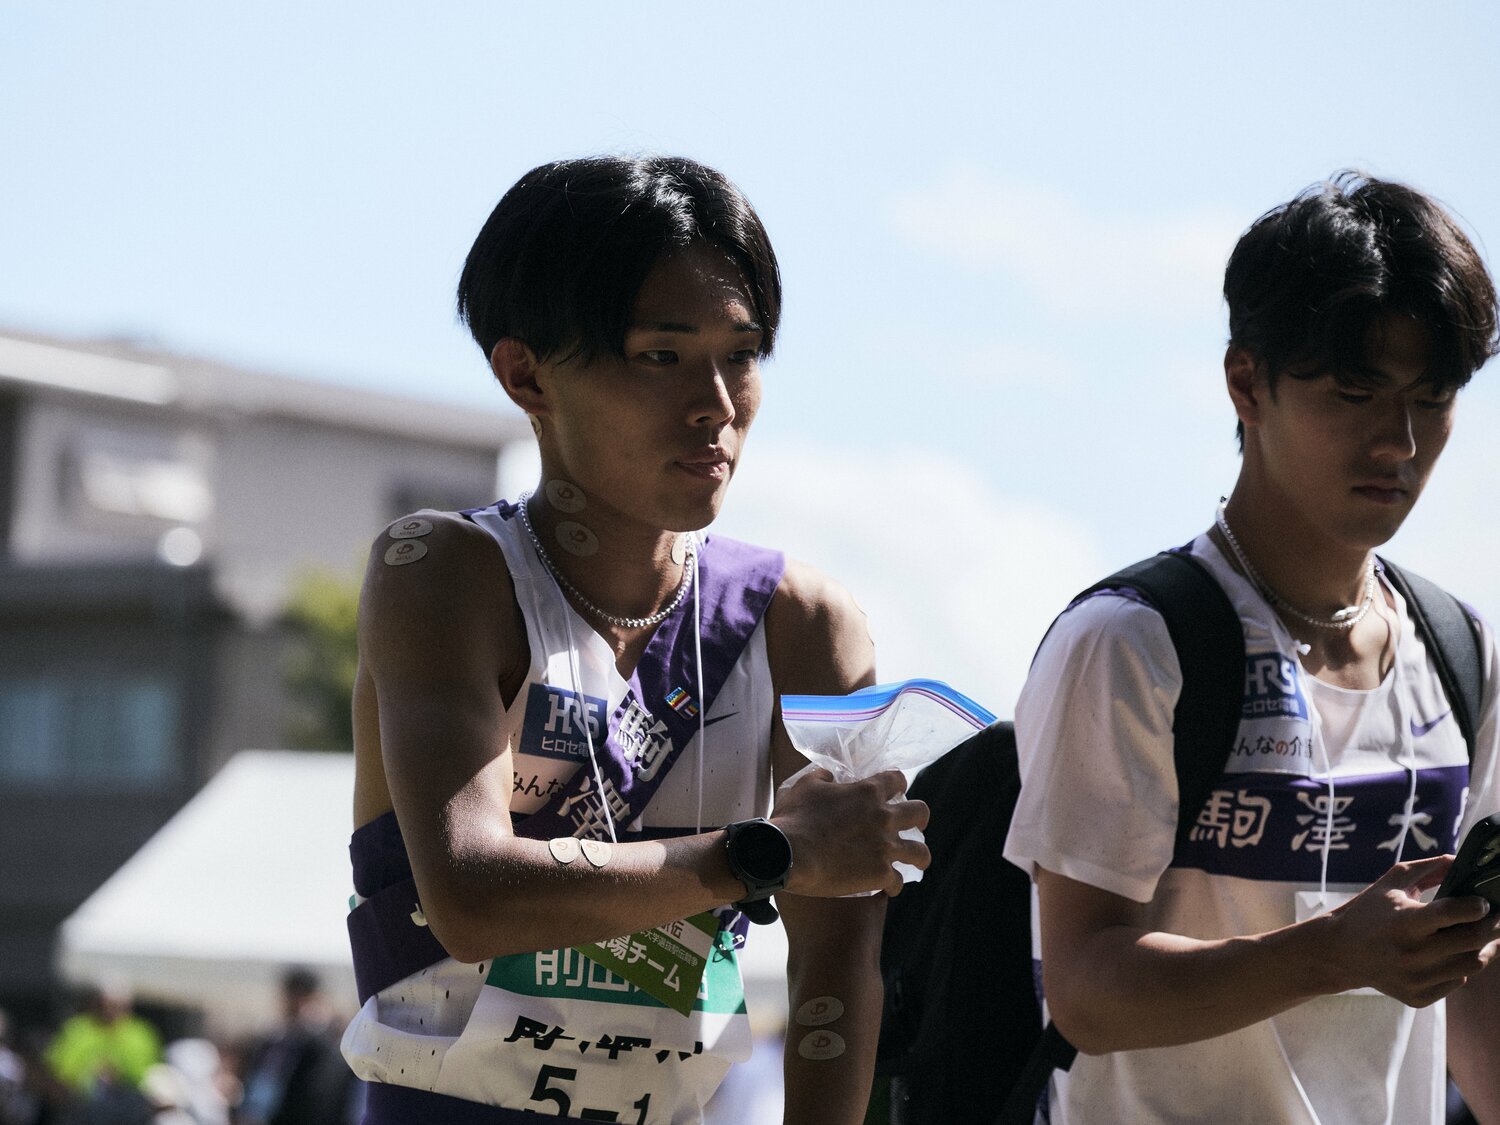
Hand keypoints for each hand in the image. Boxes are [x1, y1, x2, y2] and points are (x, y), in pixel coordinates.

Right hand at [770, 768, 929, 898]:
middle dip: (920, 818)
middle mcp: (884, 818)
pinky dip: (893, 884)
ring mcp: (885, 847)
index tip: (895, 790)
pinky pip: (898, 881)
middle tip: (916, 824)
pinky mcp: (880, 874)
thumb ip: (822, 777)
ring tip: (917, 861)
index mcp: (868, 792)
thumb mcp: (805, 786)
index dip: (898, 784)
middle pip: (920, 813)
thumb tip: (829, 776)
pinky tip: (888, 887)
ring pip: (920, 852)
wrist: (789, 853)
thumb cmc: (795, 817)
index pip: (896, 780)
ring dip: (919, 856)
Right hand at [1324, 855, 1499, 1006]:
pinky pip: (1458, 981)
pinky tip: (1454, 953)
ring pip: (1473, 963)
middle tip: (1496, 916)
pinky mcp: (1419, 997)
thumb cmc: (1370, 911)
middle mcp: (1411, 953)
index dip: (1477, 905)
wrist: (1339, 952)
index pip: (1453, 913)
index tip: (1483, 901)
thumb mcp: (1392, 882)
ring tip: (1484, 934)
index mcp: (1404, 921)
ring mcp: (1416, 979)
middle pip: (1472, 939)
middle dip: (1493, 924)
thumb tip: (1466, 863)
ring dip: (1484, 946)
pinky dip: (1461, 965)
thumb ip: (1431, 868)